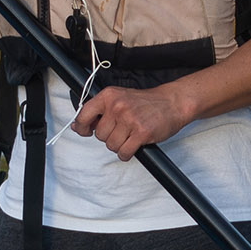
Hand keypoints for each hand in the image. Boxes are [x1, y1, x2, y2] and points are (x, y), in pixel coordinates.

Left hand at [72, 84, 193, 160]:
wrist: (172, 102)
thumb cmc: (146, 102)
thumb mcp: (119, 98)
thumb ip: (99, 111)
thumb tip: (78, 126)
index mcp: (109, 96)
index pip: (84, 115)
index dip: (82, 127)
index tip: (86, 131)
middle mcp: (117, 106)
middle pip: (100, 135)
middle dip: (109, 137)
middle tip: (122, 130)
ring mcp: (129, 120)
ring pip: (111, 146)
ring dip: (120, 146)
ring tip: (130, 136)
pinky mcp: (141, 133)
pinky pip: (124, 153)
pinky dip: (126, 154)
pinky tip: (133, 146)